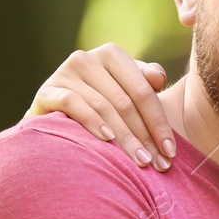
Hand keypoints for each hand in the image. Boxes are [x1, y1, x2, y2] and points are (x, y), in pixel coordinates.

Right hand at [26, 43, 173, 169]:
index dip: (159, 123)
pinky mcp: (47, 91)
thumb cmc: (99, 104)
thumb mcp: (126, 91)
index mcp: (111, 55)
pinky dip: (93, 123)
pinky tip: (107, 140)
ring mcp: (64, 72)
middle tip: (159, 164)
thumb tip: (158, 78)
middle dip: (145, 137)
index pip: (143, 91)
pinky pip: (74, 105)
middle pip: (125, 102)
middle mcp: (87, 58)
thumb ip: (145, 83)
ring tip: (141, 162)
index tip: (171, 151)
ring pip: (104, 107)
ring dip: (125, 138)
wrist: (54, 116)